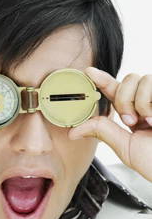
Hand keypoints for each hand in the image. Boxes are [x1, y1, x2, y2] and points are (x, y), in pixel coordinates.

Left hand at [68, 67, 151, 181]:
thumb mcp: (124, 147)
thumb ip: (102, 131)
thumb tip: (73, 131)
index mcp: (134, 113)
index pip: (115, 91)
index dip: (101, 79)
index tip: (88, 72)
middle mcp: (147, 102)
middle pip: (126, 80)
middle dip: (124, 100)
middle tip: (132, 121)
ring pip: (140, 79)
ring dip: (139, 103)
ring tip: (150, 122)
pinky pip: (151, 82)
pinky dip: (150, 103)